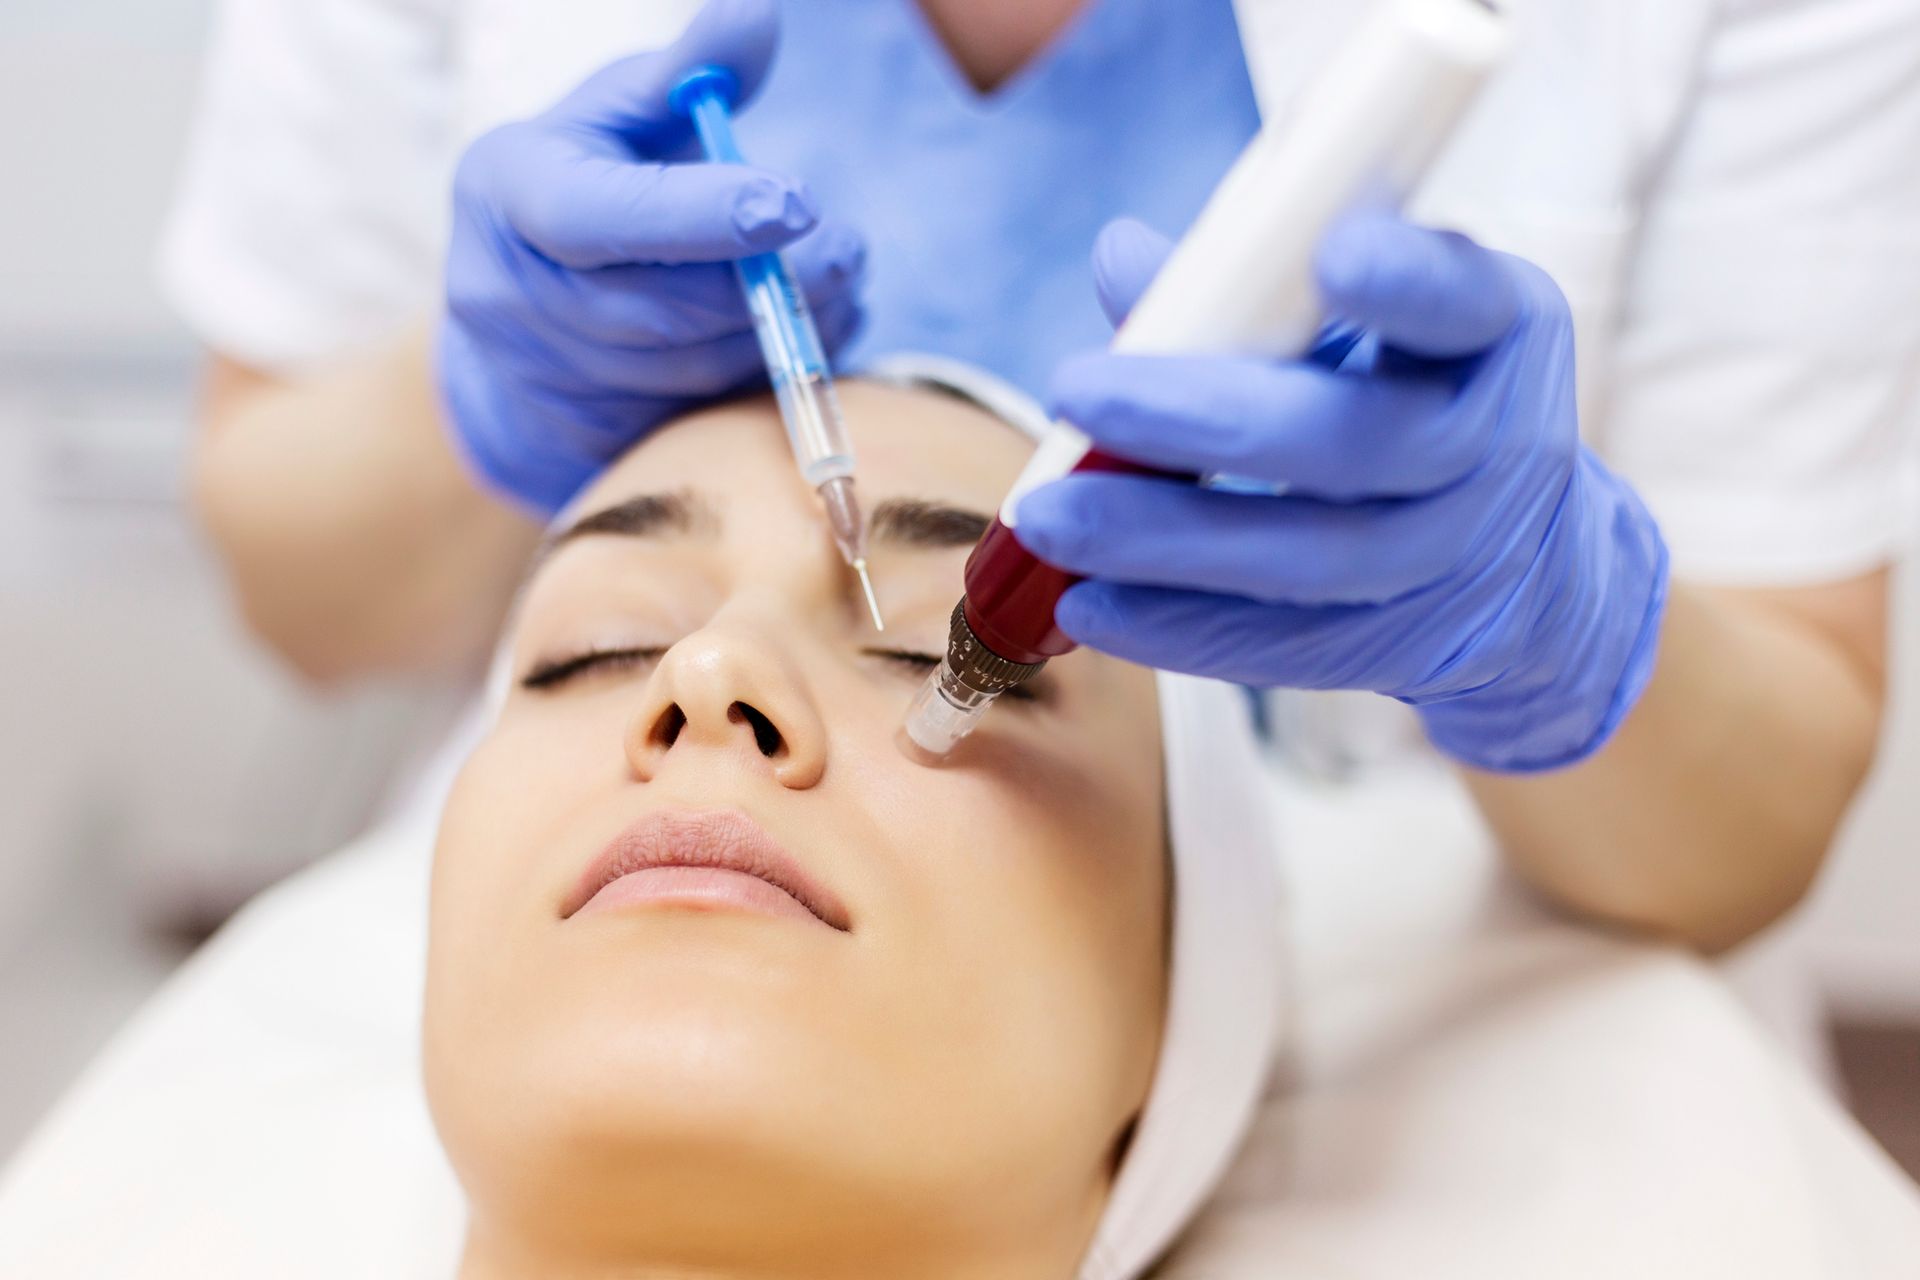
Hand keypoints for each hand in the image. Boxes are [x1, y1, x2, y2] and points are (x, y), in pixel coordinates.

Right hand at [438, 0, 865, 514]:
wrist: (513, 330)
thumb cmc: (588, 186)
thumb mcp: (619, 115)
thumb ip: (689, 72)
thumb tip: (756, 17)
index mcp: (507, 190)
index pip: (599, 216)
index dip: (699, 216)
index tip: (794, 202)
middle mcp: (507, 294)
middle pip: (656, 309)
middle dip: (770, 282)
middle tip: (848, 250)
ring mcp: (544, 380)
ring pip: (687, 371)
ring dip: (782, 332)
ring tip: (842, 285)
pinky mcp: (589, 443)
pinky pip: (700, 416)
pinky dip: (766, 376)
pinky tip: (807, 335)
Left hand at [1015, 213, 1668, 771]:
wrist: (1521, 558)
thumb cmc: (1403, 394)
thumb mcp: (1357, 324)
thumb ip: (1246, 289)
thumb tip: (1124, 258)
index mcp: (1496, 325)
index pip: (1458, 297)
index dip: (1405, 281)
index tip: (1332, 254)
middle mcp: (1500, 443)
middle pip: (1354, 439)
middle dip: (1201, 419)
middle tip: (1070, 389)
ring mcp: (1461, 558)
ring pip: (1310, 557)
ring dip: (1163, 540)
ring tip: (1047, 516)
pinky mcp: (1412, 648)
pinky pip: (1287, 649)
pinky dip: (1180, 629)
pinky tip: (1088, 607)